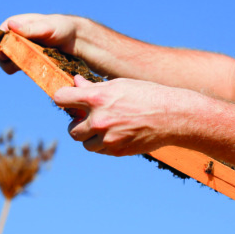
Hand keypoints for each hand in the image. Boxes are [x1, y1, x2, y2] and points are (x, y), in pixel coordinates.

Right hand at [0, 14, 79, 74]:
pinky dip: (18, 69)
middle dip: (1, 55)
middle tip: (8, 60)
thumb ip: (30, 28)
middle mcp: (17, 36)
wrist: (76, 41)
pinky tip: (27, 69)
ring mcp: (21, 49)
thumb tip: (11, 25)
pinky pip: (16, 67)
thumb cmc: (62, 28)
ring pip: (6, 60)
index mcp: (18, 24)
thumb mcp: (47, 27)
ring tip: (19, 66)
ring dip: (9, 64)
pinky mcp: (27, 60)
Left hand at [53, 75, 192, 155]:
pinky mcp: (118, 151)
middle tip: (88, 118)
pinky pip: (101, 150)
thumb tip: (75, 82)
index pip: (61, 98)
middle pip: (71, 129)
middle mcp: (100, 120)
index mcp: (98, 98)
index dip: (62, 97)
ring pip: (85, 143)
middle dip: (77, 124)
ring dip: (90, 136)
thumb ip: (94, 87)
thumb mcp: (119, 85)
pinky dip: (104, 144)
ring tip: (104, 127)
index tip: (67, 99)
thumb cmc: (147, 95)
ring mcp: (108, 138)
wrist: (174, 116)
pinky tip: (117, 133)